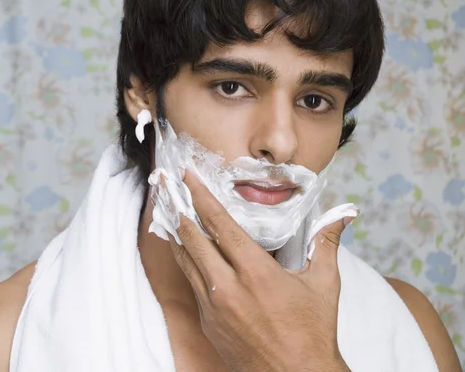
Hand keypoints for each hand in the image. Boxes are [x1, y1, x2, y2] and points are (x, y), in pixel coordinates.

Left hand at [167, 171, 353, 371]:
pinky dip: (185, 260)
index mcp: (255, 272)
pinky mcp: (207, 321)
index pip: (219, 224)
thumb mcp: (324, 285)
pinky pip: (191, 282)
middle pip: (192, 237)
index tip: (186, 177)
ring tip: (168, 210)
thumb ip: (327, 244)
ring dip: (176, 232)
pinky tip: (185, 249)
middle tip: (166, 185)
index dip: (200, 196)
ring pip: (185, 259)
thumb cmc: (311, 334)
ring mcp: (212, 305)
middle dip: (177, 206)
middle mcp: (227, 286)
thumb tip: (344, 215)